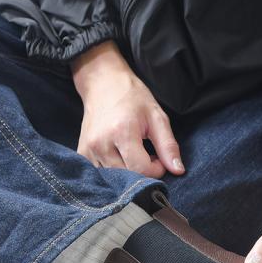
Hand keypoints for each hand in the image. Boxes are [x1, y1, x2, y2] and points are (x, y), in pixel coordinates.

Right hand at [71, 41, 184, 178]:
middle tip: (147, 156)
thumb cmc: (132, 98)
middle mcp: (101, 143)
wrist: (103, 84)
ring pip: (113, 178)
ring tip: (132, 154)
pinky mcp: (82, 153)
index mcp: (122, 132)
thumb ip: (168, 146)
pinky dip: (113, 171)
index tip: (158, 159)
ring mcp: (89, 150)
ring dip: (127, 172)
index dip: (156, 169)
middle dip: (142, 172)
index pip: (142, 169)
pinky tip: (119, 156)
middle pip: (127, 176)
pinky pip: (101, 173)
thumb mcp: (156, 117)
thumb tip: (178, 171)